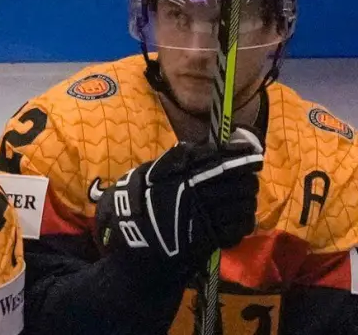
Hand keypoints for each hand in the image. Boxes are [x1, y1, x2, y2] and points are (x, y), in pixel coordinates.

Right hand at [96, 129, 262, 278]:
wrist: (134, 232)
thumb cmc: (144, 197)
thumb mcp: (156, 170)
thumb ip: (182, 159)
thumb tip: (209, 148)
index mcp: (188, 178)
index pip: (224, 165)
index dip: (242, 160)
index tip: (253, 157)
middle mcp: (201, 197)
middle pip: (241, 186)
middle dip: (249, 181)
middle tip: (247, 179)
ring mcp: (207, 219)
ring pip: (244, 208)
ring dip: (248, 202)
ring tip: (244, 199)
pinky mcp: (210, 239)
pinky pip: (238, 230)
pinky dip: (244, 222)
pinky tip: (240, 219)